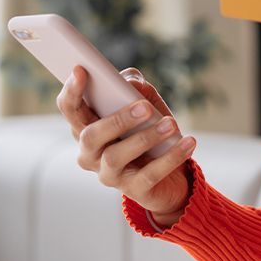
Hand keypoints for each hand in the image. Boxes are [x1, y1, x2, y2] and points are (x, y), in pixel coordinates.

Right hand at [56, 66, 195, 227]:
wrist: (172, 173)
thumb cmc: (150, 129)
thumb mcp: (146, 102)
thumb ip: (136, 87)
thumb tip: (132, 83)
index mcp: (88, 126)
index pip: (71, 109)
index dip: (72, 91)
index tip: (81, 70)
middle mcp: (90, 153)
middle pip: (91, 135)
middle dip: (117, 119)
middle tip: (144, 107)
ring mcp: (109, 174)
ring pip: (116, 156)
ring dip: (145, 138)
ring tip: (171, 125)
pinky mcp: (134, 191)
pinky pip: (149, 174)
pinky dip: (171, 157)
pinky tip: (189, 142)